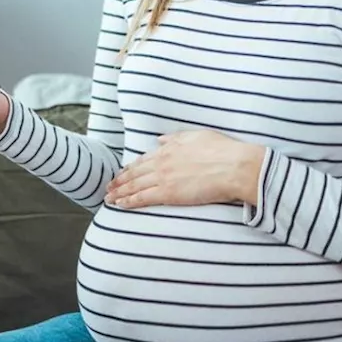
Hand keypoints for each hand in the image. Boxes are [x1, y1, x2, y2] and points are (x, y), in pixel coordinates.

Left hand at [105, 131, 264, 208]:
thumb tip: (161, 140)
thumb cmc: (222, 150)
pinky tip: (120, 205)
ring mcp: (163, 178)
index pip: (143, 160)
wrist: (234, 166)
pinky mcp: (169, 194)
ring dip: (119, 192)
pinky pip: (143, 198)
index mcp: (168, 149)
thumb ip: (176, 138)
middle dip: (119, 181)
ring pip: (134, 186)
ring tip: (109, 198)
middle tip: (108, 188)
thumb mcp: (196, 136)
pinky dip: (129, 201)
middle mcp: (161, 163)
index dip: (129, 168)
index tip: (121, 173)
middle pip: (134, 174)